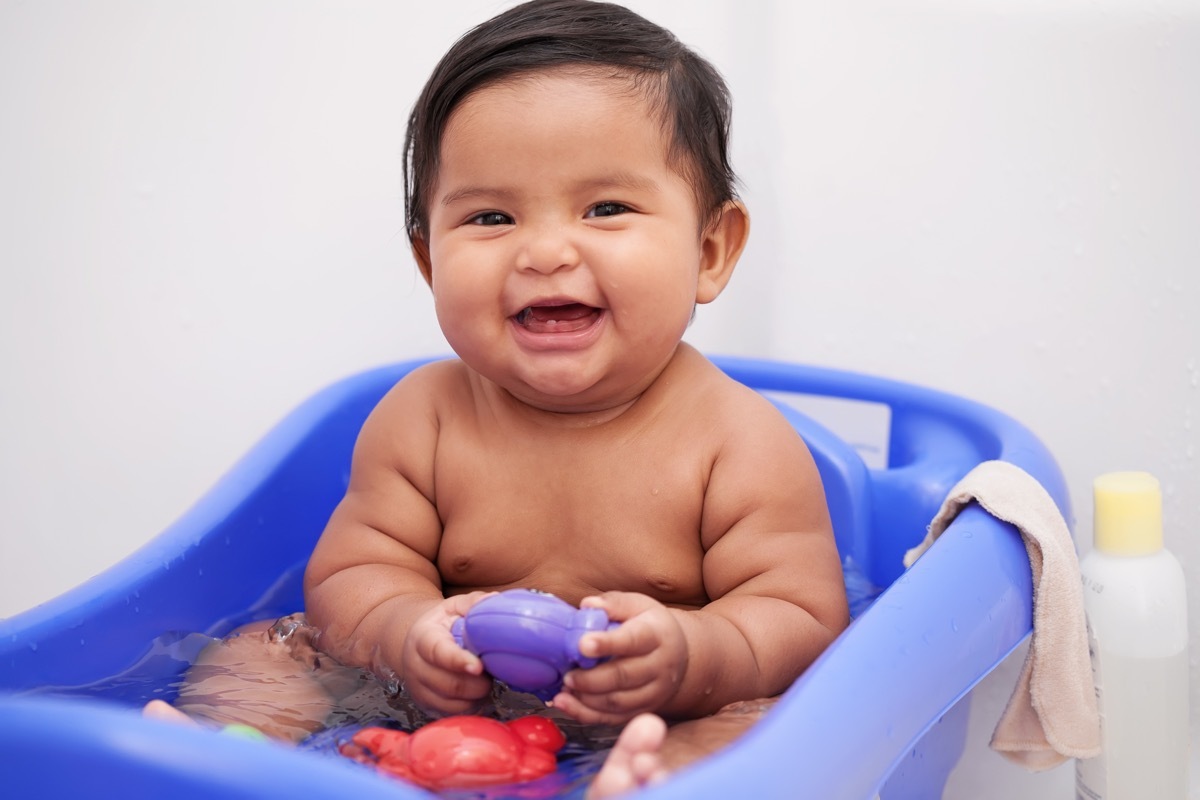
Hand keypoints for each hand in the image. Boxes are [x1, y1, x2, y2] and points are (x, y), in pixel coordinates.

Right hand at [399, 592, 493, 715]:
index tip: (479, 666)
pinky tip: (476, 693)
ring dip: (476, 696)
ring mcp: (419, 689)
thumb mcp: (454, 606)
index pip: (438, 653)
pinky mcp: (427, 706)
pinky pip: (453, 715)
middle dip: (477, 683)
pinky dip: (471, 707)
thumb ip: (473, 603)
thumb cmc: (443, 624)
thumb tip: (494, 601)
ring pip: (452, 704)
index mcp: (423, 638)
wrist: (418, 643)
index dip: (458, 661)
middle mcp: (416, 666)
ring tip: (484, 680)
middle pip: (448, 684)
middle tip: (490, 671)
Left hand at [550, 592, 687, 724]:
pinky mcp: (644, 709)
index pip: (632, 640)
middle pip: (624, 676)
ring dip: (587, 699)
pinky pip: (615, 718)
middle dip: (591, 679)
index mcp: (657, 635)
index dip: (607, 643)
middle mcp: (660, 666)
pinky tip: (569, 704)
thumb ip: (613, 604)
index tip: (583, 644)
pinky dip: (588, 714)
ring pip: (618, 702)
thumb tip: (588, 605)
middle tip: (568, 675)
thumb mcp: (637, 605)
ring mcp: (654, 691)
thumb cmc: (650, 625)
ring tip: (565, 689)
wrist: (677, 653)